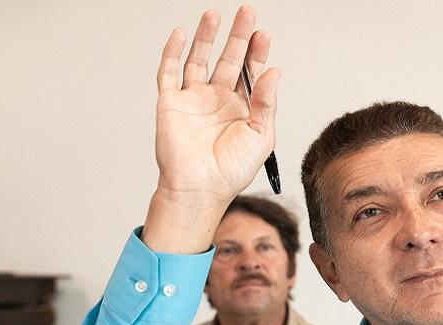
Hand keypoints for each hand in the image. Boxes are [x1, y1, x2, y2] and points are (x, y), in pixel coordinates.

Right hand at [153, 6, 277, 208]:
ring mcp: (193, 100)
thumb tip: (273, 72)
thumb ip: (266, 103)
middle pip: (228, 59)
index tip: (262, 34)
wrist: (200, 189)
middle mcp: (217, 100)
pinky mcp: (170, 103)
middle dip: (237, 36)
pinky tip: (180, 34)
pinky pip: (169, 73)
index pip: (250, 72)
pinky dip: (172, 53)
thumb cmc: (231, 171)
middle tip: (247, 13)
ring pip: (199, 60)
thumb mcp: (261, 136)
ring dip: (206, 37)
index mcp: (241, 108)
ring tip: (214, 15)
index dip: (256, 52)